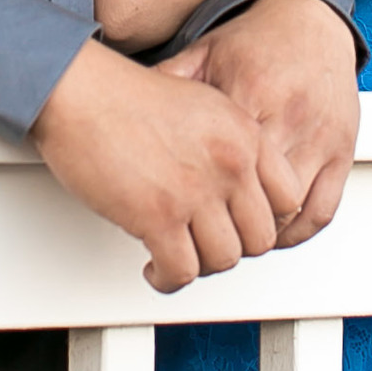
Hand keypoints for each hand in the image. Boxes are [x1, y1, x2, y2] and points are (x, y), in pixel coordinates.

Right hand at [30, 39, 302, 291]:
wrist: (82, 92)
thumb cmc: (128, 96)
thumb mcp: (203, 102)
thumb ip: (231, 141)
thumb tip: (240, 183)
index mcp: (244, 133)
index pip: (289, 196)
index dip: (267, 218)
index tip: (244, 224)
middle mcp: (229, 163)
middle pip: (261, 236)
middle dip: (234, 247)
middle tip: (208, 244)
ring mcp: (196, 191)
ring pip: (225, 259)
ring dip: (200, 265)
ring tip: (178, 256)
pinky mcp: (159, 216)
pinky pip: (182, 271)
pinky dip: (168, 278)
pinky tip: (155, 267)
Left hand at [156, 0, 359, 248]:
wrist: (309, 19)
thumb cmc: (254, 41)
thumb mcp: (203, 53)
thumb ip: (168, 81)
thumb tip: (120, 103)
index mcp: (249, 93)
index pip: (218, 169)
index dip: (192, 202)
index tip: (171, 215)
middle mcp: (288, 117)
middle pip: (253, 201)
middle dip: (223, 229)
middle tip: (197, 239)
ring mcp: (319, 138)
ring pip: (287, 213)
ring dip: (256, 236)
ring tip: (230, 238)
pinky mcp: (342, 150)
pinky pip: (321, 210)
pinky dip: (296, 232)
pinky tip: (272, 233)